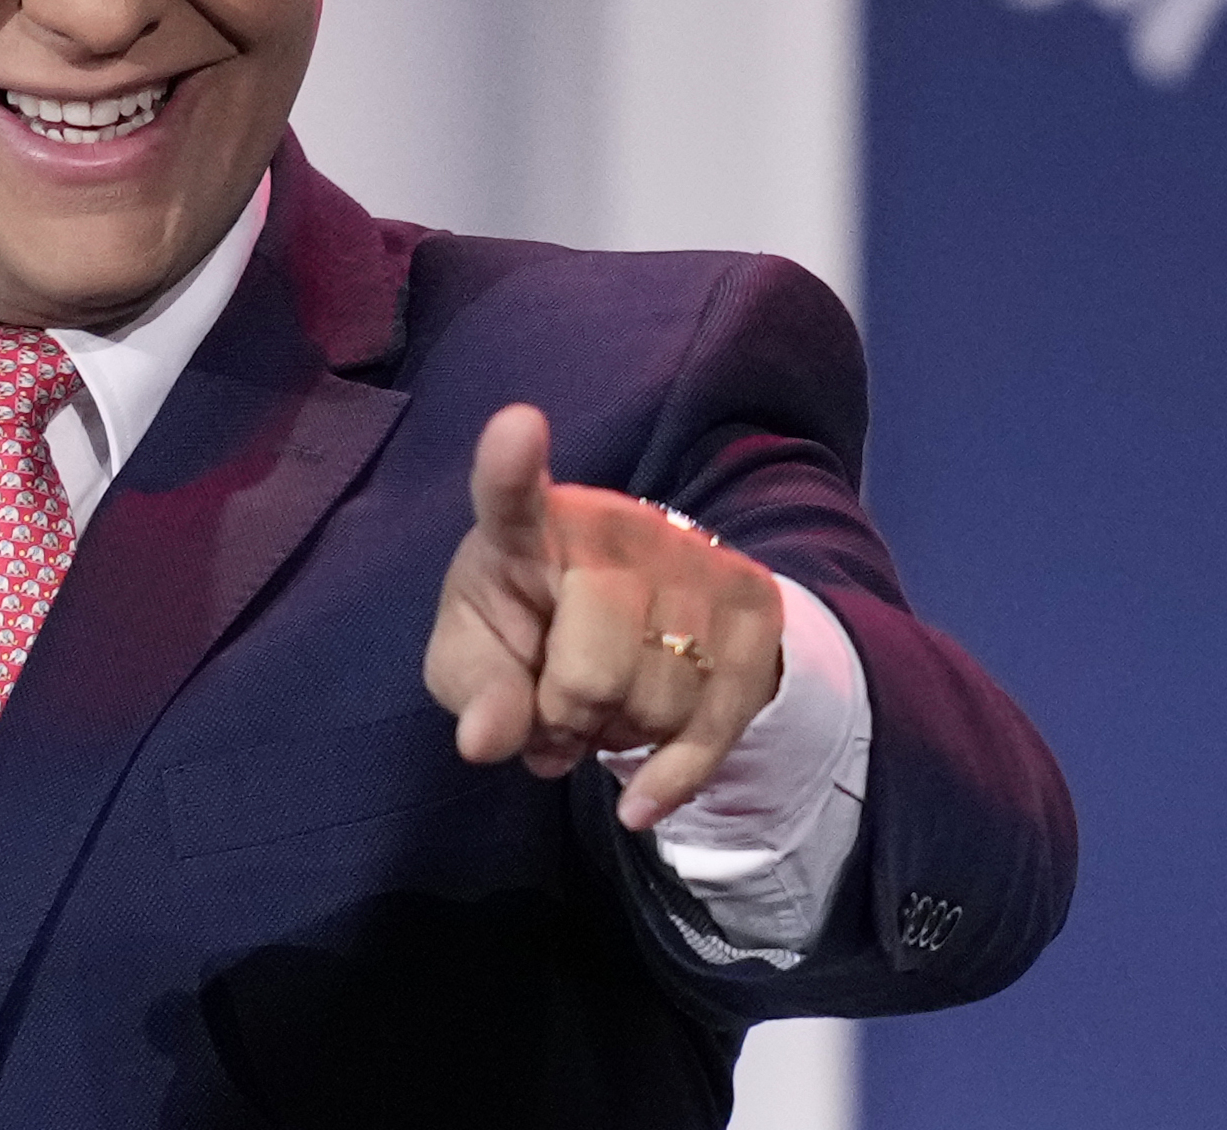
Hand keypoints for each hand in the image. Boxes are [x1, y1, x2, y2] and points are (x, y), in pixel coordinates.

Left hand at [422, 403, 784, 830]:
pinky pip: (719, 724)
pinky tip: (641, 799)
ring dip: (621, 742)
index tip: (517, 428)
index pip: (511, 493)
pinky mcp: (752, 603)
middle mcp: (616, 527)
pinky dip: (674, 778)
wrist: (627, 621)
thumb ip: (475, 693)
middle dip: (568, 723)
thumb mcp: (475, 660)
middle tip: (556, 715)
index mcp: (529, 526)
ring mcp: (693, 558)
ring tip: (600, 715)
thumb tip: (485, 741)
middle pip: (592, 674)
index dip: (510, 463)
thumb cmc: (527, 628)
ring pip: (660, 705)